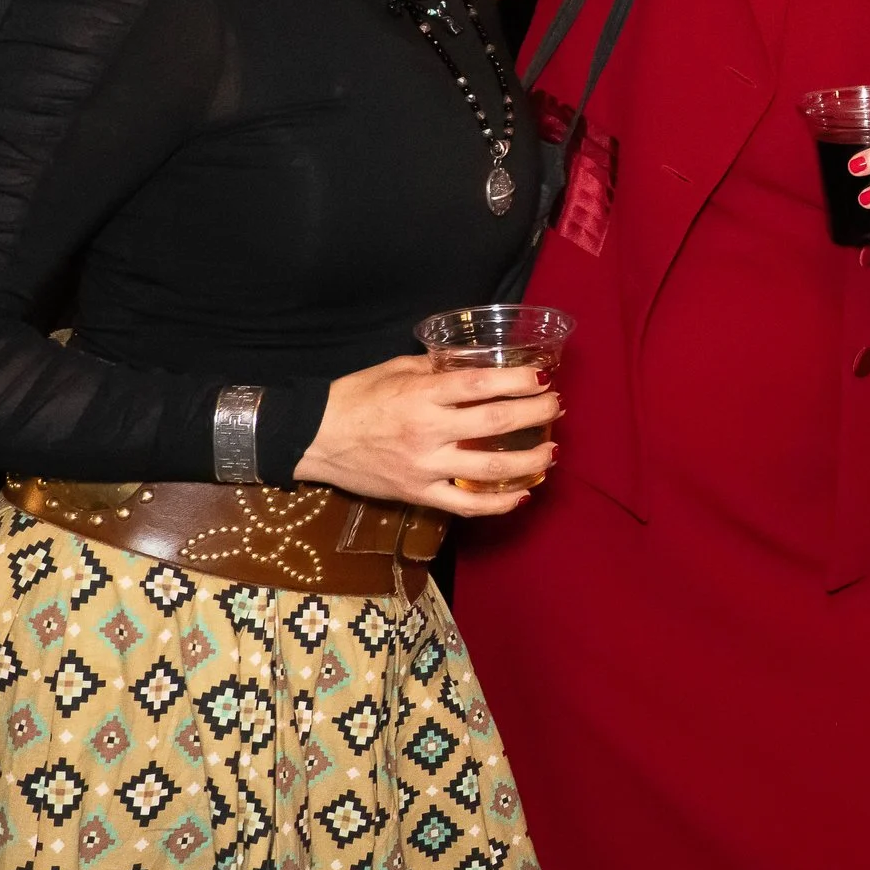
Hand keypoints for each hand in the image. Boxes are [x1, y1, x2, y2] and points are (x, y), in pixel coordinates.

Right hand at [296, 354, 560, 517]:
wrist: (313, 438)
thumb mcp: (395, 369)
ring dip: (529, 461)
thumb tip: (475, 363)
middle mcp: (427, 432)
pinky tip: (521, 494)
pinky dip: (498, 503)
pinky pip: (465, 505)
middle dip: (535, 414)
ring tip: (552, 452)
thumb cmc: (354, 397)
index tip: (542, 377)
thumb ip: (436, 369)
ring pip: (489, 469)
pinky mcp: (418, 494)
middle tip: (556, 406)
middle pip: (494, 424)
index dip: (517, 381)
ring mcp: (424, 467)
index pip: (479, 385)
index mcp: (420, 395)